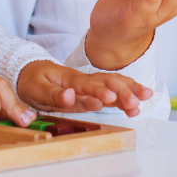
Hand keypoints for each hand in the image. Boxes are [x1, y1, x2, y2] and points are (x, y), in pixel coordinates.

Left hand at [16, 60, 152, 117]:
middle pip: (107, 82)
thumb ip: (54, 94)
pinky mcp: (92, 93)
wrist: (30, 73)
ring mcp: (90, 86)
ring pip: (114, 84)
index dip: (99, 91)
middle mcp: (84, 80)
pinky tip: (138, 104)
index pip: (87, 84)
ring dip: (130, 91)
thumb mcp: (36, 89)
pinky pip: (112, 92)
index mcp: (69, 79)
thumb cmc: (33, 80)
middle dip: (123, 91)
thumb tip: (70, 96)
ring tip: (145, 99)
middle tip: (136, 103)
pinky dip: (125, 96)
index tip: (111, 98)